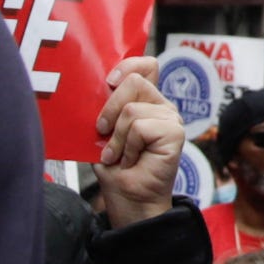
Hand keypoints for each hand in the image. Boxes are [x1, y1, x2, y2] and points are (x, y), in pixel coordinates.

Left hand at [92, 60, 185, 231]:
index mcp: (145, 100)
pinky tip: (131, 160)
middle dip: (109, 108)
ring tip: (119, 154)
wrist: (127, 199)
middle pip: (134, 81)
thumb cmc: (116, 169)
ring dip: (117, 137)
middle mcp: (160, 105)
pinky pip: (140, 127)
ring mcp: (170, 118)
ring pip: (131, 108)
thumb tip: (88, 90)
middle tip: (103, 131)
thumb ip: (103, 108)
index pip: (145, 66)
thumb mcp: (102, 132)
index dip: (127, 65)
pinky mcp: (175, 133)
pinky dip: (128, 146)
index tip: (108, 81)